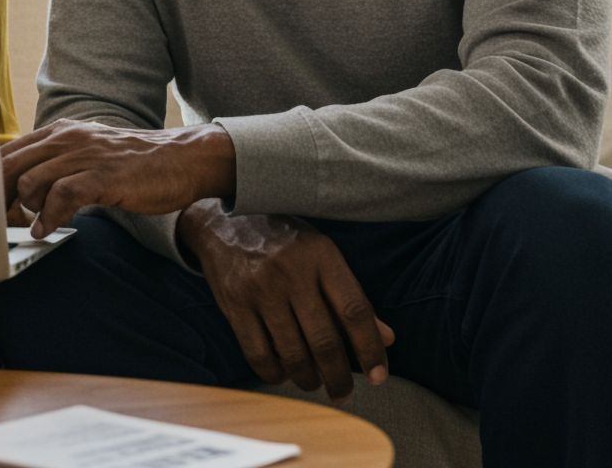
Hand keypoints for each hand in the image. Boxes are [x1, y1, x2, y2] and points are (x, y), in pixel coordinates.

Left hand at [2, 119, 234, 237]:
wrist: (182, 159)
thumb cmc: (134, 163)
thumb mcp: (88, 155)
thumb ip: (57, 166)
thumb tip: (21, 192)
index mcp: (60, 132)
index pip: (7, 152)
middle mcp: (68, 138)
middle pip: (10, 166)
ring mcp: (85, 155)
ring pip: (30, 181)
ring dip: (23, 210)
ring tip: (29, 227)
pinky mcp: (103, 175)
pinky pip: (62, 196)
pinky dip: (49, 217)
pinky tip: (47, 231)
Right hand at [178, 201, 394, 402]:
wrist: (224, 219)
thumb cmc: (283, 238)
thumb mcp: (321, 253)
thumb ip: (351, 294)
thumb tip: (387, 338)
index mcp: (320, 255)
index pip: (354, 310)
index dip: (370, 349)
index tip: (379, 376)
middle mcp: (291, 271)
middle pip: (324, 340)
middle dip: (338, 377)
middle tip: (343, 393)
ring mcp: (260, 288)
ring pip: (292, 353)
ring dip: (308, 379)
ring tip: (313, 382)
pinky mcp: (235, 302)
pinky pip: (258, 353)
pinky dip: (274, 373)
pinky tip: (282, 372)